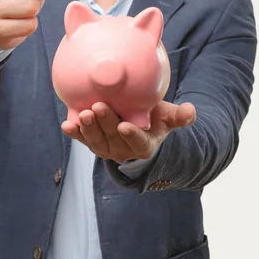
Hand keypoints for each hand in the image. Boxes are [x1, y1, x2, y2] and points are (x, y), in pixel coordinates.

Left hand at [61, 101, 195, 163]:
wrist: (137, 124)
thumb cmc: (154, 118)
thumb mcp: (167, 117)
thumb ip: (179, 116)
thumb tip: (192, 111)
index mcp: (144, 145)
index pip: (138, 144)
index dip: (131, 136)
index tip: (124, 126)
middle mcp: (124, 150)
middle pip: (114, 138)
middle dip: (105, 124)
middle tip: (98, 107)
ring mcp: (107, 148)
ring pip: (97, 141)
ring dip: (88, 129)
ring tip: (84, 114)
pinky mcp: (93, 142)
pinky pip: (83, 139)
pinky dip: (74, 133)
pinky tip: (66, 125)